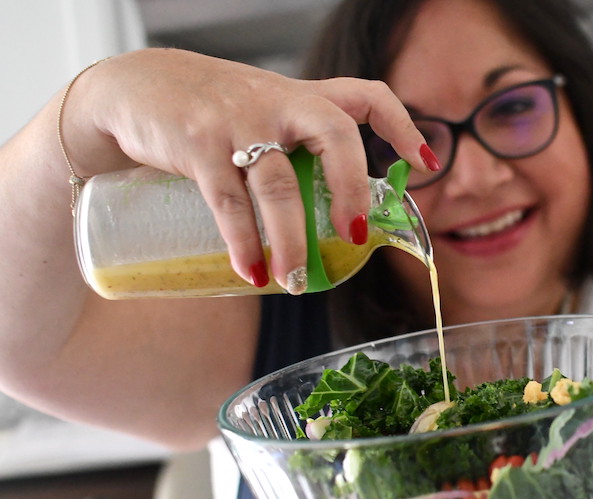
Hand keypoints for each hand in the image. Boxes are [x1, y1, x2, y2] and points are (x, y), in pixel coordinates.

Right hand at [61, 48, 434, 289]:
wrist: (135, 88)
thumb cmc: (214, 112)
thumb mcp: (265, 113)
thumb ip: (301, 151)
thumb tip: (337, 225)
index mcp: (304, 98)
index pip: (367, 96)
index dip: (401, 126)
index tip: (424, 164)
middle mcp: (279, 103)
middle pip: (335, 134)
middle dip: (352, 187)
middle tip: (353, 236)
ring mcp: (238, 121)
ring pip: (279, 185)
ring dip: (291, 241)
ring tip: (294, 282)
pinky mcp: (197, 142)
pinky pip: (228, 201)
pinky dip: (242, 243)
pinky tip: (251, 271)